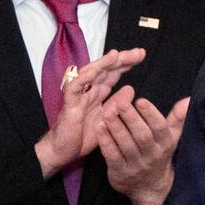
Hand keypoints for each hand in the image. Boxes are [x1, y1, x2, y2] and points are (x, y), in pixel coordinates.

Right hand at [34, 49, 145, 177]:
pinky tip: (95, 71)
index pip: (113, 74)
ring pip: (89, 74)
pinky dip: (84, 78)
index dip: (126, 63)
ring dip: (103, 64)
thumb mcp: (107, 120)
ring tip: (117, 55)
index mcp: (98, 94)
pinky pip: (74, 88)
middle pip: (105, 70)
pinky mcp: (69, 104)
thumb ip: (117, 104)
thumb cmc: (82, 136)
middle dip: (121, 59)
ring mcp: (78, 96)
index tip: (141, 55)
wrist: (62, 152)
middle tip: (138, 52)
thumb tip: (131, 88)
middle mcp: (88, 91)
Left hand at [98, 95, 189, 204]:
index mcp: (165, 144)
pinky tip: (99, 127)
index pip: (160, 128)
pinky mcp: (120, 172)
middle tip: (121, 103)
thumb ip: (178, 117)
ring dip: (116, 127)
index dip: (151, 114)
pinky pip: (112, 155)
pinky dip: (105, 141)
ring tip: (108, 112)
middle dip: (131, 118)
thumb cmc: (158, 154)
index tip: (141, 101)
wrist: (148, 188)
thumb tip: (188, 99)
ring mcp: (136, 165)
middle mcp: (152, 156)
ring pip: (126, 145)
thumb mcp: (172, 137)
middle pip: (142, 136)